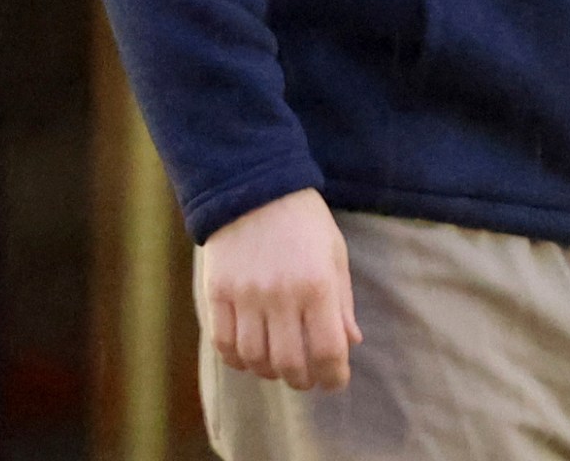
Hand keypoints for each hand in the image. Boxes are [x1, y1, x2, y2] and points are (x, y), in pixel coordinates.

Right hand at [202, 188, 363, 390]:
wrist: (254, 187)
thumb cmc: (304, 222)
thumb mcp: (335, 254)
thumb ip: (343, 301)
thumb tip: (352, 343)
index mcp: (317, 284)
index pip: (327, 349)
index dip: (333, 376)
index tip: (336, 382)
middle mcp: (281, 294)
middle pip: (289, 362)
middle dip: (302, 380)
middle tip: (307, 379)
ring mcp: (245, 295)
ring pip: (254, 358)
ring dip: (269, 372)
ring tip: (279, 367)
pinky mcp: (217, 292)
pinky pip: (224, 343)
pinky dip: (238, 359)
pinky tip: (250, 356)